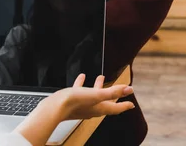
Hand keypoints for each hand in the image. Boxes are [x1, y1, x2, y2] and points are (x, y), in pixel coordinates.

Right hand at [14, 74, 133, 145]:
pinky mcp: (73, 102)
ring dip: (98, 86)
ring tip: (100, 77)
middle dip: (113, 95)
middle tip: (119, 90)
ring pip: (93, 96)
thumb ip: (113, 92)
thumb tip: (129, 89)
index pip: (116, 108)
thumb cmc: (75, 102)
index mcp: (99, 108)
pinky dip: (83, 84)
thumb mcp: (96, 94)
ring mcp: (82, 106)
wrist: (54, 107)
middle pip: (106, 102)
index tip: (131, 104)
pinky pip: (80, 92)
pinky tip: (81, 77)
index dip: (124, 105)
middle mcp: (92, 108)